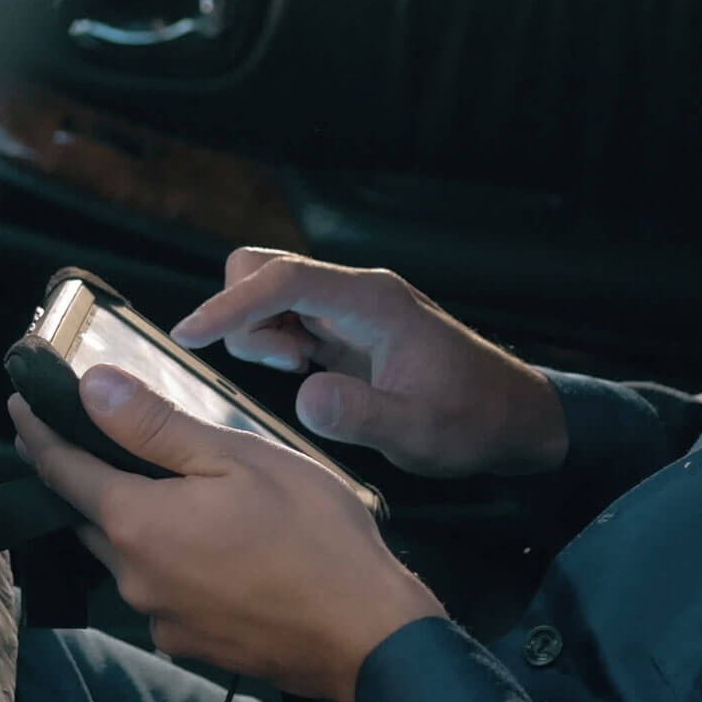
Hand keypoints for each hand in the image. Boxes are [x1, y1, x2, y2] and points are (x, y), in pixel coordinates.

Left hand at [9, 365, 442, 701]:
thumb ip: (154, 426)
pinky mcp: (190, 644)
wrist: (368, 636)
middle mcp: (134, 578)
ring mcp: (161, 619)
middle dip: (73, 474)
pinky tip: (196, 541)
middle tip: (73, 433)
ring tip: (142, 482)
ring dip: (119, 519)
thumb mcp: (237, 458)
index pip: (62, 470)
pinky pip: (155, 591)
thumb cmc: (312, 534)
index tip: (20, 403)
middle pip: (84, 516)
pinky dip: (159, 558)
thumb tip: (91, 389)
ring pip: (121, 556)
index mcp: (137, 524)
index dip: (39, 432)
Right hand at [170, 249, 568, 478]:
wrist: (510, 417)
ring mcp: (346, 307)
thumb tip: (304, 397)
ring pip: (266, 292)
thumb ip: (361, 414)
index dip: (232, 305)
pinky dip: (272, 341)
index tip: (191, 335)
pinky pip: (283, 316)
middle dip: (242, 313)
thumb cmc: (471, 421)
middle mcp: (355, 292)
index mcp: (372, 302)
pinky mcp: (342, 327)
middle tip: (281, 366)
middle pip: (263, 268)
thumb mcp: (419, 432)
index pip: (285, 281)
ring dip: (257, 331)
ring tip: (299, 373)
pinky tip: (305, 374)